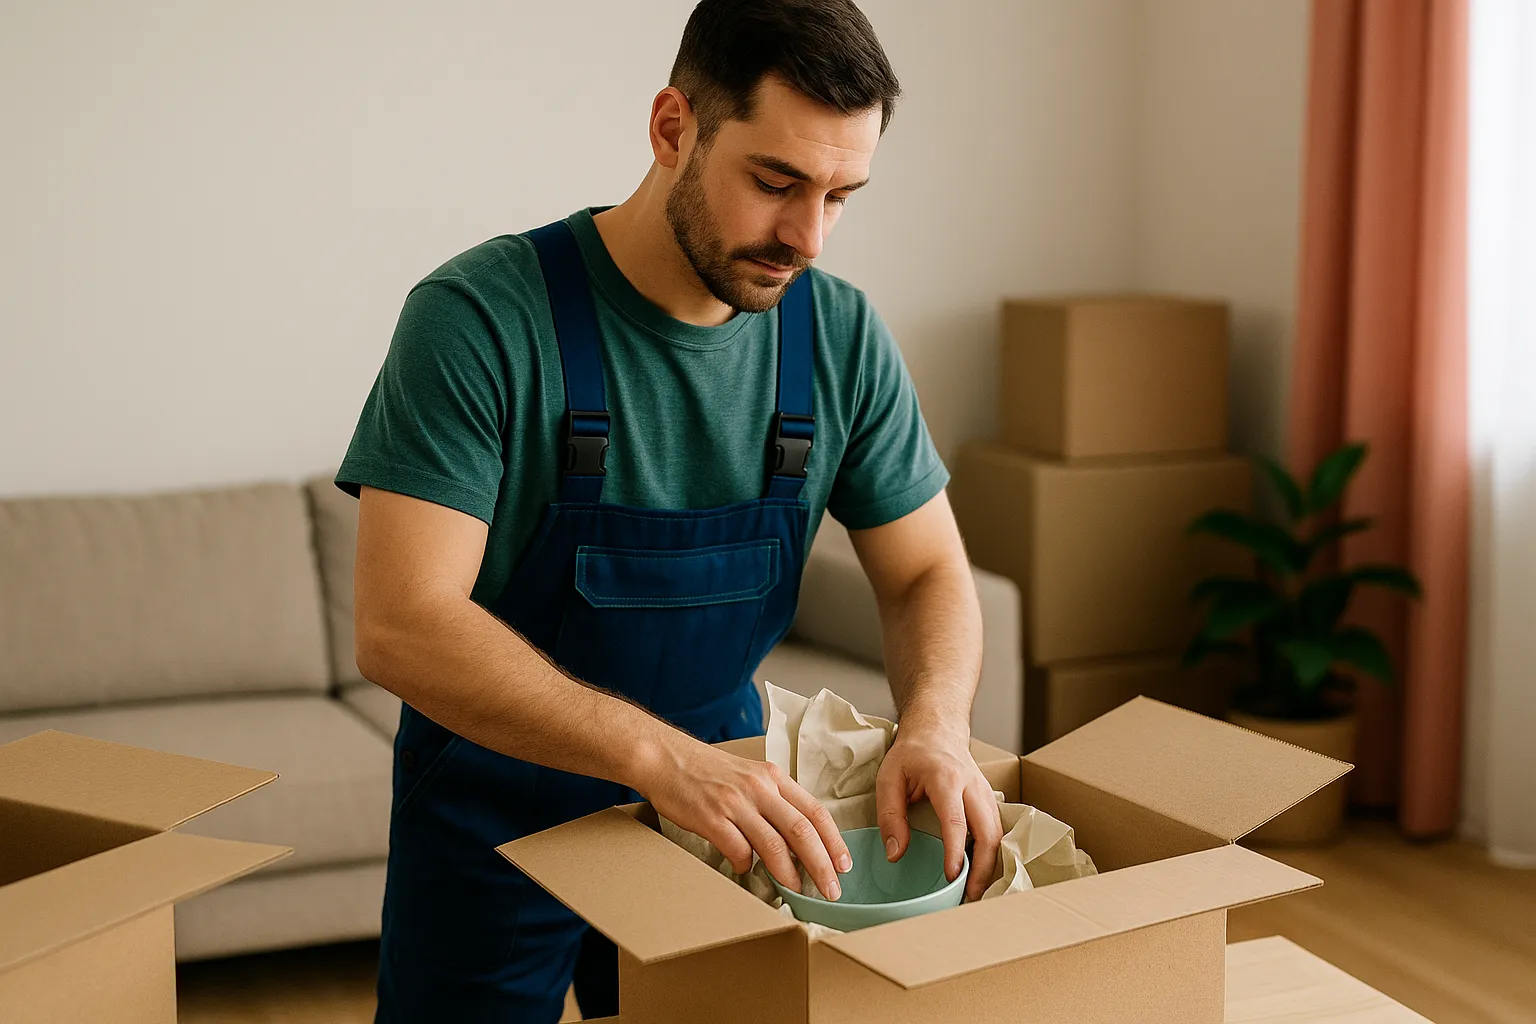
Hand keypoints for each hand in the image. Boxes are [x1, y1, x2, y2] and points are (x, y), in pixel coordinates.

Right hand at [633, 731, 852, 900]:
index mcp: (774, 777)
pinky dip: (747, 866)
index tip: (844, 865)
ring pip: (774, 845)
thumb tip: (796, 842)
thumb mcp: (750, 776)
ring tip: (798, 893)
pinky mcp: (711, 818)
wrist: (667, 758)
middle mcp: (759, 788)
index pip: (815, 811)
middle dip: (821, 865)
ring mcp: (735, 803)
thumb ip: (774, 802)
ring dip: (790, 875)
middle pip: (801, 831)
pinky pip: (738, 850)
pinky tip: (746, 870)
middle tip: (831, 890)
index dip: (834, 841)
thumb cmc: (709, 771)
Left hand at [876, 715, 1001, 902]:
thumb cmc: (911, 754)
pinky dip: (992, 854)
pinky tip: (979, 872)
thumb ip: (890, 815)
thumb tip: (895, 853)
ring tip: (975, 892)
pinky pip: (996, 830)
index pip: (957, 821)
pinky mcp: (989, 801)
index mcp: (947, 779)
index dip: (956, 852)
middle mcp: (973, 787)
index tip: (952, 877)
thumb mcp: (889, 778)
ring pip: (998, 834)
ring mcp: (986, 793)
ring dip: (990, 864)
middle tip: (970, 896)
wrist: (937, 729)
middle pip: (989, 832)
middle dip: (984, 868)